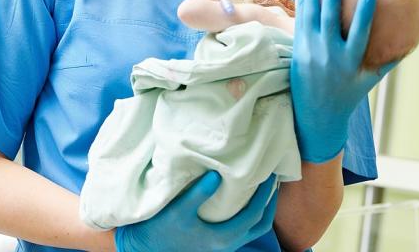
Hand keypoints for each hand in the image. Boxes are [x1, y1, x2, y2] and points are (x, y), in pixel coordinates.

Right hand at [114, 171, 277, 251]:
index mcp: (223, 238)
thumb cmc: (160, 229)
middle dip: (270, 203)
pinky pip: (242, 229)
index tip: (269, 175)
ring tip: (262, 188)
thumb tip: (218, 175)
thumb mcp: (178, 210)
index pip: (254, 214)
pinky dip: (249, 215)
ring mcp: (222, 247)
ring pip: (252, 229)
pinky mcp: (215, 244)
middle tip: (273, 180)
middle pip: (260, 225)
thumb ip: (198, 193)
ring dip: (261, 209)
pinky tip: (242, 200)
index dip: (264, 195)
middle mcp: (228, 246)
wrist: (145, 248)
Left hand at [291, 0, 397, 162]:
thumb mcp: (370, 81)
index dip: (364, 11)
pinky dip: (303, 1)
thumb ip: (388, 60)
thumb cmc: (348, 95)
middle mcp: (328, 54)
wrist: (316, 115)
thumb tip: (411, 42)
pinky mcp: (298, 48)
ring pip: (310, 14)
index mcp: (349, 62)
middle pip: (329, 17)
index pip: (359, 32)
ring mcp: (310, 50)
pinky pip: (300, 20)